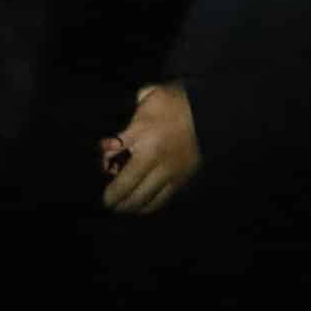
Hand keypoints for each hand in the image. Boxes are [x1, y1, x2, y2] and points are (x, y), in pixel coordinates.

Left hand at [100, 81, 200, 214]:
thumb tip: (107, 149)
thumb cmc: (172, 102)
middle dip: (117, 201)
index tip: (103, 188)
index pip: (121, 171)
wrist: (207, 110)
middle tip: (108, 203)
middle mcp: (158, 161)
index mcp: (145, 140)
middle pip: (132, 191)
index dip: (110, 185)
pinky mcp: (183, 178)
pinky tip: (142, 206)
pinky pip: (163, 199)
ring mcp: (172, 172)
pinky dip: (150, 206)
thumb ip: (126, 126)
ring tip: (121, 208)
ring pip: (148, 200)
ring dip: (132, 207)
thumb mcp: (143, 102)